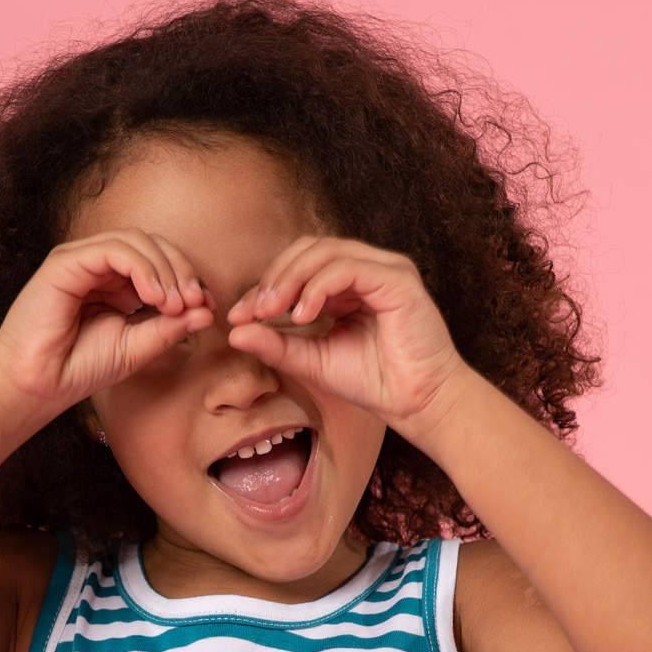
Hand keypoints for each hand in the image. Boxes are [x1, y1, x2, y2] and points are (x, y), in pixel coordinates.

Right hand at [0, 229, 214, 436]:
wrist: (39, 384)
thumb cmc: (80, 368)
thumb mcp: (137, 348)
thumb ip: (169, 328)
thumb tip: (206, 310)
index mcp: (117, 284)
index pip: (161, 262)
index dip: (188, 278)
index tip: (206, 307)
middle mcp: (100, 267)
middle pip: (153, 245)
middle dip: (181, 270)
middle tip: (195, 301)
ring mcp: (82, 260)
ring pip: (135, 241)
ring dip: (164, 268)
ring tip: (173, 303)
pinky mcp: (66, 262)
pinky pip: (112, 250)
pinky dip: (140, 267)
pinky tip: (153, 295)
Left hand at [222, 238, 469, 441]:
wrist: (416, 402)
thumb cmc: (374, 382)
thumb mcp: (313, 361)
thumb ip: (277, 345)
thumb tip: (234, 332)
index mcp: (348, 285)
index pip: (299, 266)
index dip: (265, 286)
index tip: (238, 316)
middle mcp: (367, 269)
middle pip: (309, 248)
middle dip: (275, 277)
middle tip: (253, 310)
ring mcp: (384, 269)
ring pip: (326, 251)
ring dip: (292, 278)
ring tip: (273, 311)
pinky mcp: (397, 278)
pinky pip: (348, 268)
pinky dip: (318, 287)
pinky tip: (302, 315)